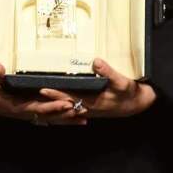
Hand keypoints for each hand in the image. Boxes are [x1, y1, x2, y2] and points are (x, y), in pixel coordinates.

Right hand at [0, 64, 87, 125]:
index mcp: (17, 107)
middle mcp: (24, 111)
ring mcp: (26, 111)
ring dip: (67, 118)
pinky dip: (59, 114)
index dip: (54, 107)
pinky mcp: (27, 108)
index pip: (39, 108)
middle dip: (67, 115)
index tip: (68, 104)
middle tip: (85, 112)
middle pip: (49, 116)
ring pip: (50, 117)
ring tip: (85, 118)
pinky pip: (46, 113)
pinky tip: (70, 115)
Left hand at [39, 58, 154, 118]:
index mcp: (94, 102)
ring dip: (55, 104)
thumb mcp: (122, 82)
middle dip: (50, 100)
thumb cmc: (129, 93)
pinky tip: (58, 104)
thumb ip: (109, 72)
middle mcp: (89, 108)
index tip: (43, 89)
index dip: (56, 94)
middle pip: (65, 105)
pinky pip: (74, 109)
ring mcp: (90, 110)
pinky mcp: (92, 109)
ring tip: (42, 98)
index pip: (70, 98)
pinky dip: (65, 107)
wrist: (137, 105)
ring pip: (68, 108)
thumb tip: (96, 62)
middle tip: (35, 94)